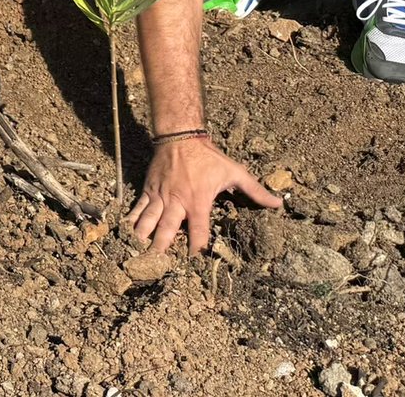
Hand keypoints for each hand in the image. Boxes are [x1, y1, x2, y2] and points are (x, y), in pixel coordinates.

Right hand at [128, 136, 280, 254]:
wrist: (180, 137)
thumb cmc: (208, 157)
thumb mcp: (235, 172)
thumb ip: (255, 191)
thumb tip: (279, 204)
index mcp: (198, 201)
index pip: (198, 232)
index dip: (196, 250)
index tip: (195, 263)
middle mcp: (176, 202)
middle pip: (166, 231)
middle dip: (162, 250)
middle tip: (158, 267)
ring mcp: (159, 197)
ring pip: (148, 221)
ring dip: (143, 239)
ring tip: (137, 255)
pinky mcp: (148, 190)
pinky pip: (138, 208)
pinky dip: (131, 221)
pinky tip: (125, 233)